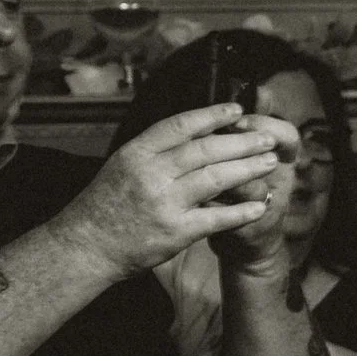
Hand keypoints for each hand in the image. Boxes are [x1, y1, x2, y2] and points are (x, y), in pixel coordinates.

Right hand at [49, 103, 290, 279]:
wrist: (86, 245)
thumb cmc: (107, 203)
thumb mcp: (124, 165)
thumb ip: (157, 150)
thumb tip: (197, 130)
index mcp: (137, 152)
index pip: (180, 125)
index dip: (212, 115)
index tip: (238, 110)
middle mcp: (150, 173)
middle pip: (205, 150)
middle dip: (242, 142)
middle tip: (268, 138)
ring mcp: (164, 202)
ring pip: (215, 178)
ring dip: (248, 168)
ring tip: (270, 162)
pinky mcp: (176, 231)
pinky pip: (217, 218)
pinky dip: (242, 211)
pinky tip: (262, 205)